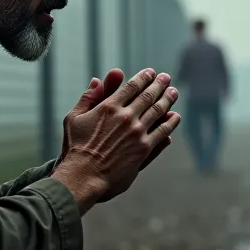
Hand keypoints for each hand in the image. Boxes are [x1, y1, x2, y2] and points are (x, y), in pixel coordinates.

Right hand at [52, 68, 179, 210]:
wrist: (83, 176)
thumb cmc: (75, 148)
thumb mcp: (74, 118)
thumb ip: (87, 98)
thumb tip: (96, 80)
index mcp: (109, 107)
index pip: (132, 86)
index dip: (143, 77)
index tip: (150, 73)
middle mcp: (126, 117)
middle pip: (148, 96)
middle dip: (159, 85)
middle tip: (166, 78)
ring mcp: (137, 133)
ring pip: (158, 111)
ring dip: (168, 100)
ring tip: (173, 92)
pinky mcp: (144, 149)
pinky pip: (162, 132)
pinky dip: (170, 123)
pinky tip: (175, 117)